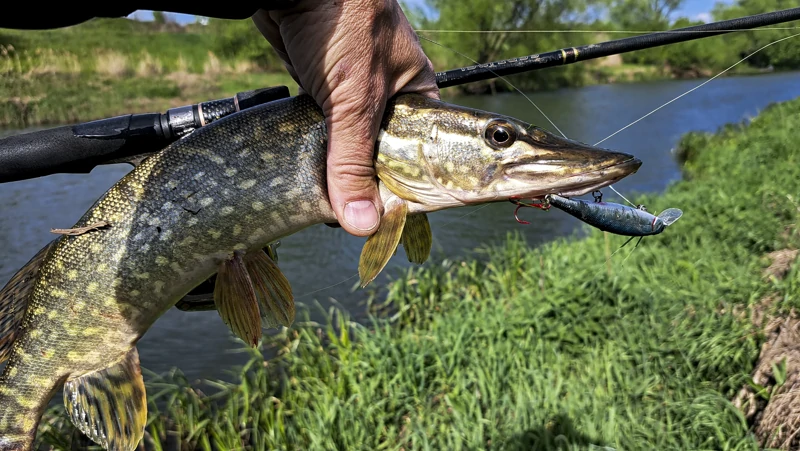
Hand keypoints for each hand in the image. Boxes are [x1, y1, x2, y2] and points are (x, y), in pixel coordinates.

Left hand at [252, 0, 439, 236]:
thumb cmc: (343, 24)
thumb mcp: (355, 100)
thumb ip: (354, 161)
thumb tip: (363, 221)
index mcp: (416, 97)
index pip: (420, 157)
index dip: (405, 189)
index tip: (384, 221)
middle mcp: (387, 99)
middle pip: (379, 156)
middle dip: (364, 184)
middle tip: (347, 217)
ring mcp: (351, 95)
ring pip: (347, 147)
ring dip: (334, 170)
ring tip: (324, 203)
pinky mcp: (319, 91)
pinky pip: (320, 132)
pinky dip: (312, 150)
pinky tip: (304, 173)